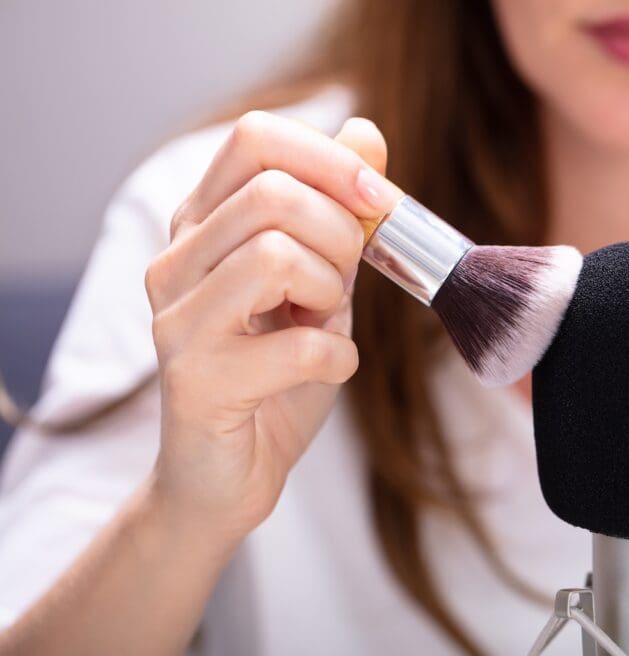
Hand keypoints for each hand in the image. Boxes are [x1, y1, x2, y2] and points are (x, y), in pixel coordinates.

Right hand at [144, 112, 400, 544]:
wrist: (228, 475)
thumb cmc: (277, 374)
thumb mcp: (320, 282)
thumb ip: (338, 214)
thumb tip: (366, 131)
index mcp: (204, 224)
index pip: (255, 138)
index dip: (331, 158)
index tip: (377, 199)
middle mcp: (175, 261)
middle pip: (273, 193)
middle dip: (341, 236)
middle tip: (343, 284)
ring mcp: (176, 320)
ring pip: (274, 255)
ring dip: (330, 293)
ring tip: (324, 323)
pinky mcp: (195, 380)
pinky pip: (296, 345)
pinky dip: (337, 358)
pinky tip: (326, 370)